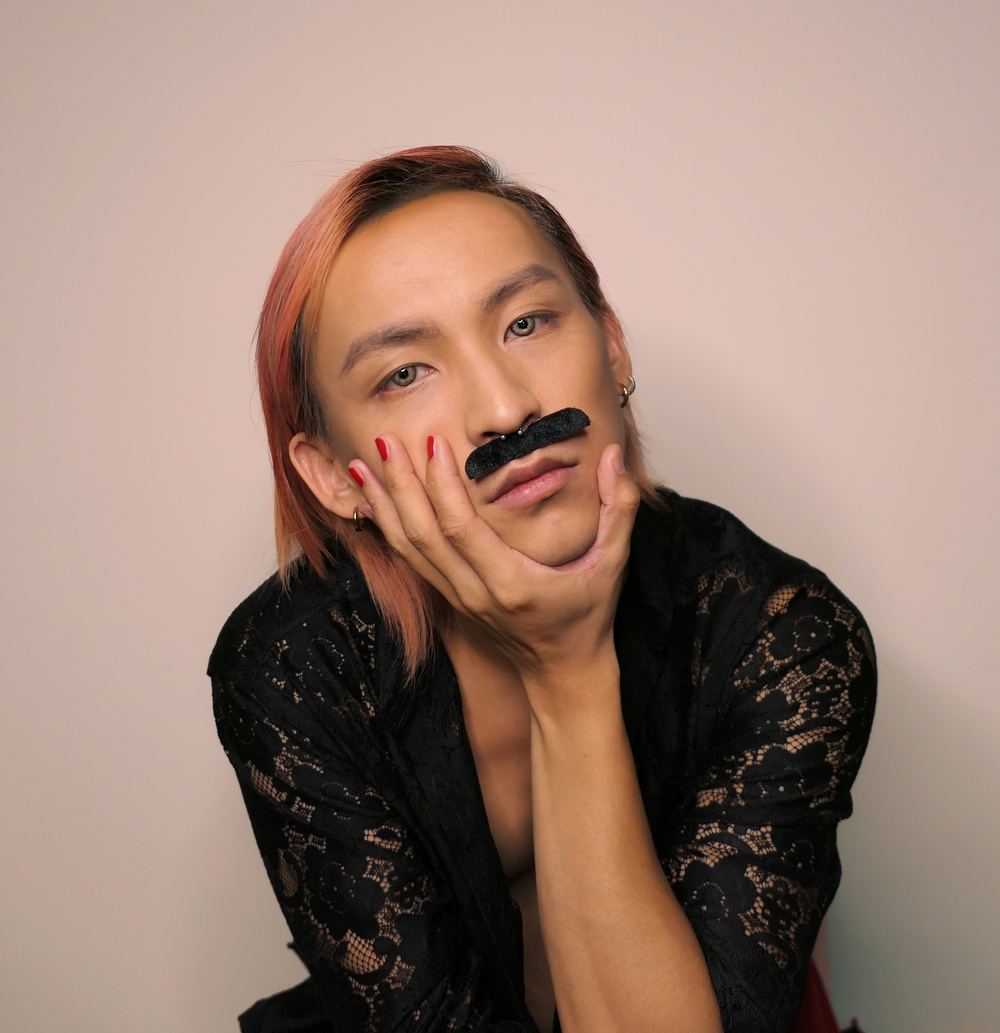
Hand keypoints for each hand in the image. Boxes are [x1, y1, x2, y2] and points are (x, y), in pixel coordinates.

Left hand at [348, 435, 639, 693]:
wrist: (564, 672)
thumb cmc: (589, 617)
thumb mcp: (614, 564)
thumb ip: (619, 509)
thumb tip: (611, 456)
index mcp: (513, 583)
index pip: (462, 529)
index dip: (442, 485)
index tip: (432, 444)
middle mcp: (477, 594)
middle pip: (424, 536)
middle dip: (401, 486)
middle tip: (384, 443)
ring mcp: (459, 600)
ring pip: (409, 550)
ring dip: (384, 507)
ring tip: (360, 466)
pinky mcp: (451, 601)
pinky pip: (413, 562)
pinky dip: (390, 529)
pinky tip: (375, 503)